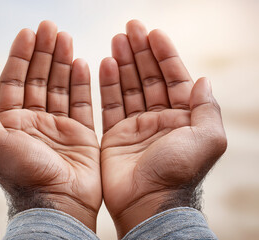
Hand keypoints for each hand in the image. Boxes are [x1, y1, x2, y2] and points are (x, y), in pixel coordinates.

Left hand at [0, 21, 100, 230]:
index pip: (14, 81)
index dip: (20, 56)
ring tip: (65, 37)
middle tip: (50, 27)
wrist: (56, 205)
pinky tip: (81, 62)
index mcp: (10, 122)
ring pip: (59, 86)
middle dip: (43, 52)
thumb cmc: (22, 176)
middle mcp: (33, 122)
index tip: (27, 32)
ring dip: (61, 61)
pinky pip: (81, 103)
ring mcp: (57, 127)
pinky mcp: (80, 135)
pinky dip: (81, 83)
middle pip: (37, 79)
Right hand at [99, 20, 226, 237]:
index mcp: (183, 117)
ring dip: (123, 63)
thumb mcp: (207, 138)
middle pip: (148, 77)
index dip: (164, 54)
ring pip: (128, 87)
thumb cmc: (179, 172)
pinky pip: (110, 105)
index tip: (153, 33)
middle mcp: (159, 119)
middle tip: (129, 28)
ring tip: (117, 40)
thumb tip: (203, 79)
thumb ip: (207, 107)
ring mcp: (136, 126)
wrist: (147, 202)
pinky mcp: (115, 136)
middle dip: (140, 52)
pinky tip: (105, 65)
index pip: (174, 77)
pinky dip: (108, 84)